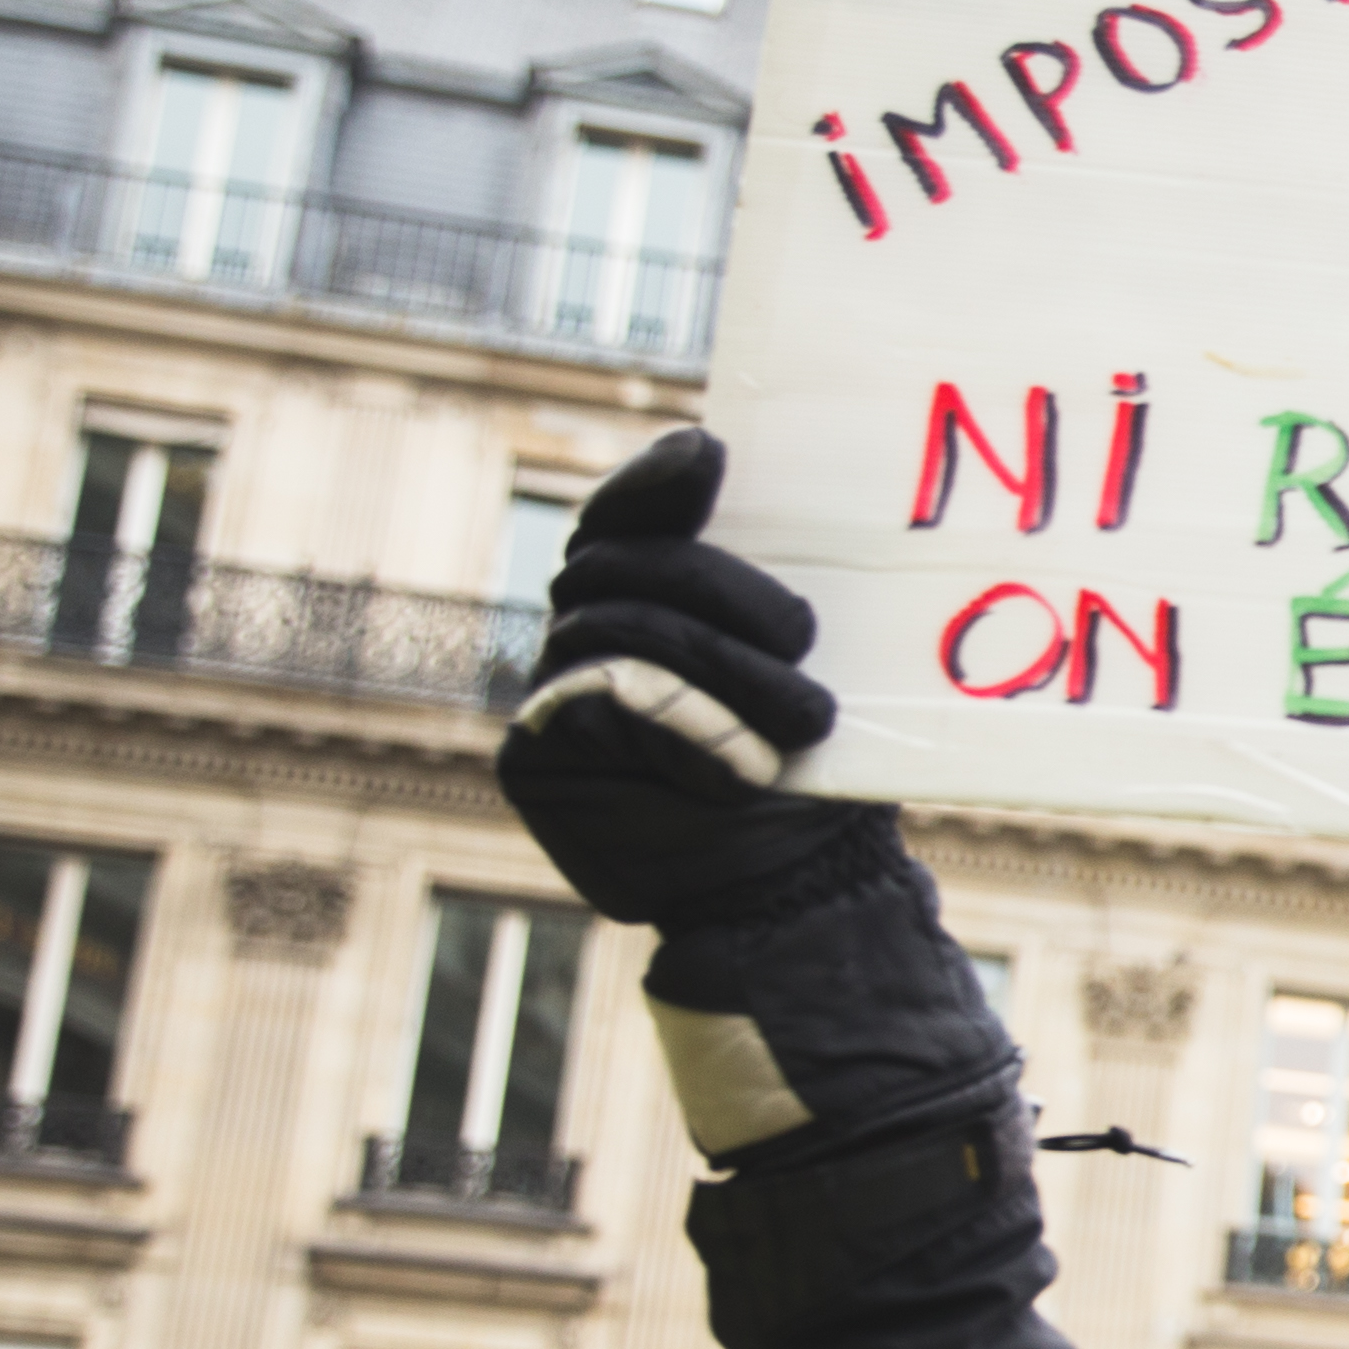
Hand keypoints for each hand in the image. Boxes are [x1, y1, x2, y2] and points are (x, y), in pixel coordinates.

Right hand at [496, 433, 1005, 1159]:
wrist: (796, 892)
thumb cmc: (812, 773)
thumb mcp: (812, 669)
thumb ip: (776, 591)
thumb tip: (762, 484)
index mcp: (649, 600)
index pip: (624, 515)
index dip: (652, 480)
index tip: (709, 456)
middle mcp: (587, 636)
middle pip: (620, 564)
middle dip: (720, 591)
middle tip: (805, 639)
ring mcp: (555, 694)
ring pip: (614, 629)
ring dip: (720, 673)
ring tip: (804, 724)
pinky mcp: (536, 757)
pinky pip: (599, 705)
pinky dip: (682, 729)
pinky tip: (737, 770)